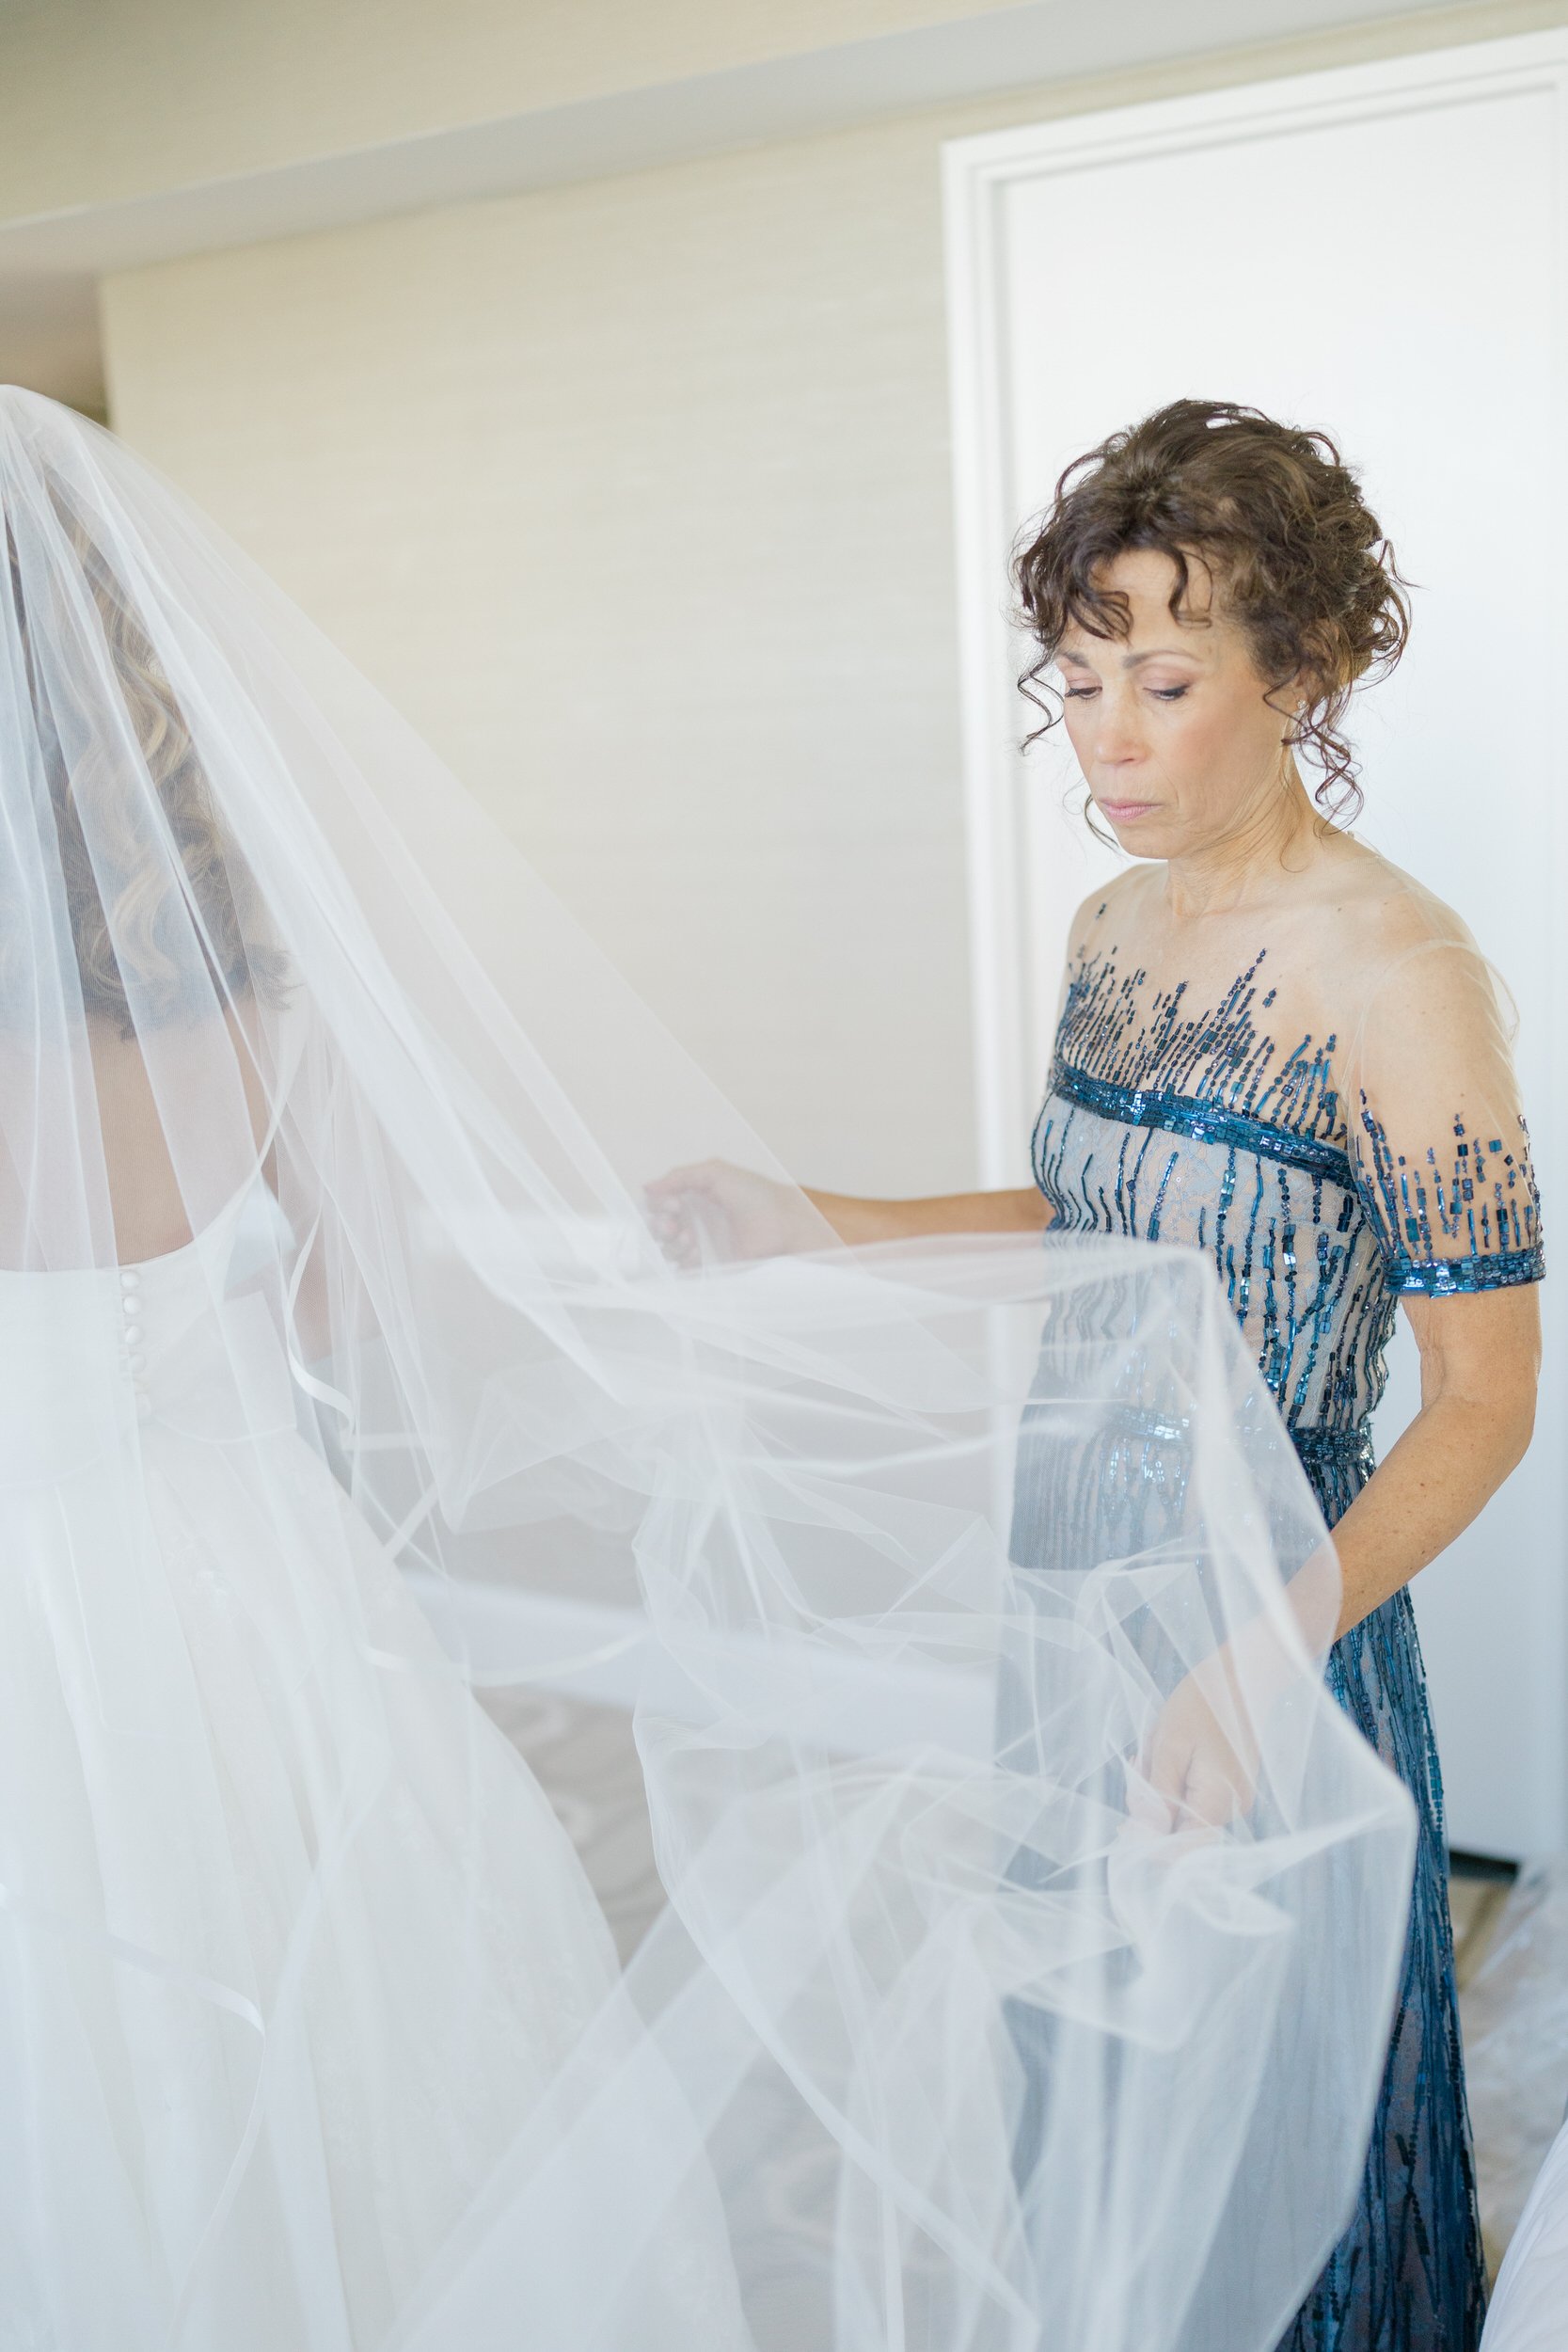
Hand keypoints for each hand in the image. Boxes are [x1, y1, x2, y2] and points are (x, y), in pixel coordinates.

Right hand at [643, 1159, 823, 1266]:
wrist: (781, 1226)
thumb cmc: (753, 1195)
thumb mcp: (716, 1173)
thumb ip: (680, 1176)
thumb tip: (646, 1188)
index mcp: (694, 1197)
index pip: (660, 1202)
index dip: (659, 1204)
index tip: (674, 1205)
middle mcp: (694, 1220)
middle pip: (659, 1226)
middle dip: (661, 1226)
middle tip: (676, 1226)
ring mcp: (701, 1244)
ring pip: (667, 1247)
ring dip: (673, 1243)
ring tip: (692, 1240)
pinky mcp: (708, 1266)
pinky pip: (681, 1268)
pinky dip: (683, 1261)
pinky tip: (697, 1254)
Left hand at [1135, 1658, 1259, 1832]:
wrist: (1240, 1675)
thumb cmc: (1202, 1704)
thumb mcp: (1168, 1746)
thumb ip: (1157, 1795)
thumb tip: (1145, 1835)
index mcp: (1218, 1801)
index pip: (1184, 1848)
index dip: (1151, 1844)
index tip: (1125, 1826)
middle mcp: (1233, 1808)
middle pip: (1181, 1831)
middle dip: (1151, 1809)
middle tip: (1139, 1765)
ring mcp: (1235, 1798)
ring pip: (1185, 1814)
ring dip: (1160, 1792)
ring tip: (1153, 1752)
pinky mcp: (1232, 1787)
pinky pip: (1196, 1799)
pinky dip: (1175, 1783)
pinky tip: (1166, 1755)